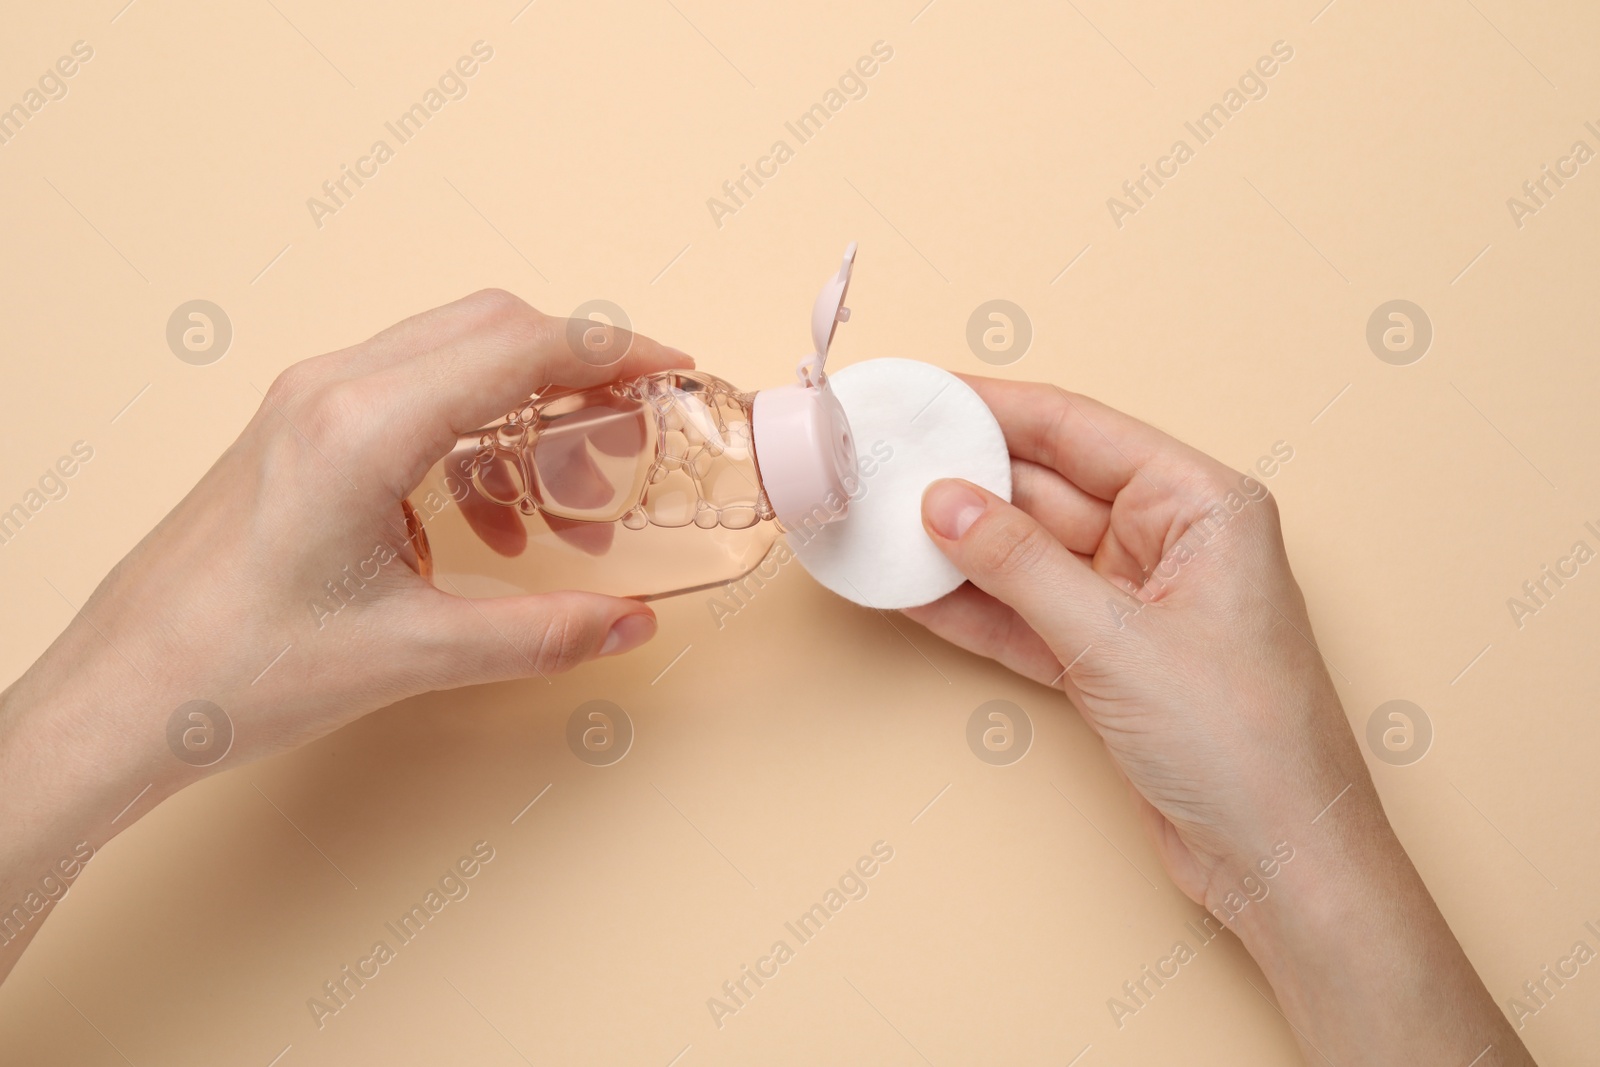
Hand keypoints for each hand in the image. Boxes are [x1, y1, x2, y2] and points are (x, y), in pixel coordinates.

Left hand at [0, 291, 686, 976]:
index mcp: (361, 427)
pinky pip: (410, 396)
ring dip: (524, 410)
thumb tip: (630, 621)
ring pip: (449, 357)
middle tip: (631, 429)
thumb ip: (540, 634)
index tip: (669, 369)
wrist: (123, 694)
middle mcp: (331, 391)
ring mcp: (306, 404)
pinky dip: (473, 436)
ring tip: (566, 505)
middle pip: (488, 327)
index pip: (517, 347)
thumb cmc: (235, 669)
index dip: (611, 352)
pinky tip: (492, 526)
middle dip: (576, 369)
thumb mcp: (411, 654)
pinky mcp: (297, 432)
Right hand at [905, 376, 1530, 1064]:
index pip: (1080, 430)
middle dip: (965, 480)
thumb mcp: (1115, 640)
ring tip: (882, 524)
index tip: (927, 396)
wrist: (1277, 861)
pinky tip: (913, 591)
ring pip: (1027, 556)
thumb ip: (1020, 566)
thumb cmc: (1244, 742)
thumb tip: (945, 502)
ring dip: (957, 548)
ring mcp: (1136, 603)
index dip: (996, 409)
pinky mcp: (1108, 659)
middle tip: (886, 464)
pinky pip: (1025, 616)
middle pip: (1046, 489)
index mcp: (1201, 505)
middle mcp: (1170, 542)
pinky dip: (972, 608)